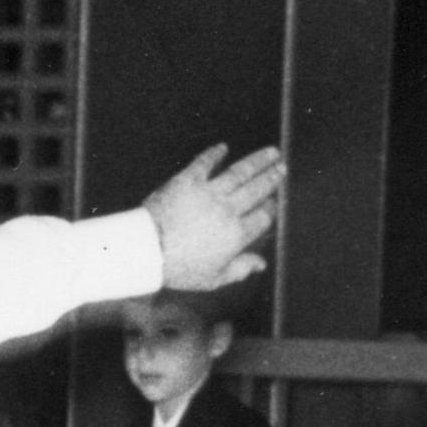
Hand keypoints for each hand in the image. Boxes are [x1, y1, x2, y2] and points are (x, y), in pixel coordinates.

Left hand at [145, 145, 285, 292]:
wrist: (144, 250)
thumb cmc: (176, 268)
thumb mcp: (211, 279)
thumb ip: (239, 270)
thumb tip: (261, 264)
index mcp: (237, 234)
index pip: (263, 216)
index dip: (271, 208)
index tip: (274, 201)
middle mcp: (228, 210)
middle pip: (258, 190)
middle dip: (272, 178)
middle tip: (282, 168)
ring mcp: (208, 193)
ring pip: (240, 172)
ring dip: (257, 161)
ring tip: (271, 152)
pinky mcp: (186, 181)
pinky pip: (204, 163)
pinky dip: (214, 154)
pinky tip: (223, 147)